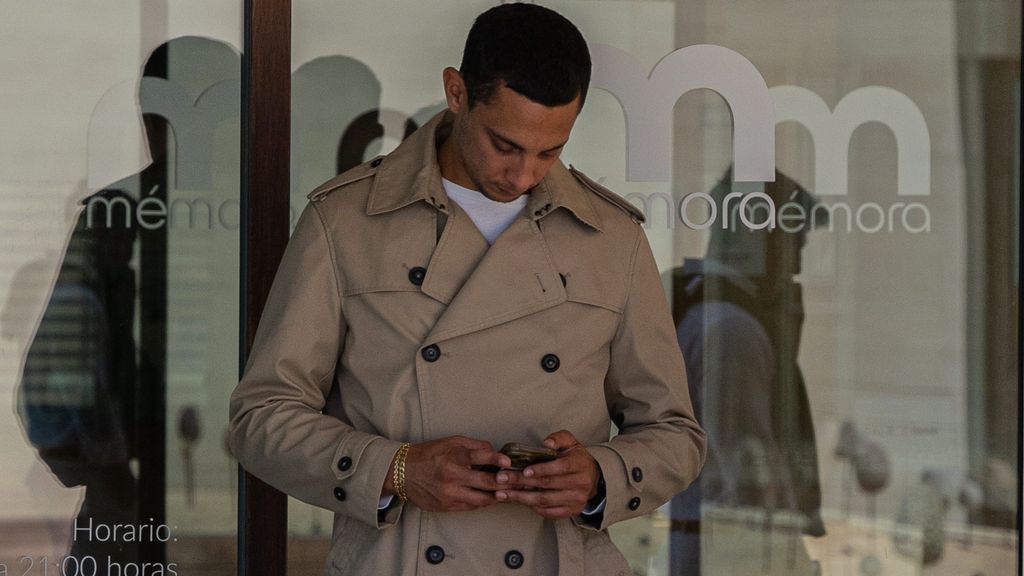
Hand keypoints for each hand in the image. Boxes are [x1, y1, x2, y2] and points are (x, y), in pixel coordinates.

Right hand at [384, 436, 510, 512]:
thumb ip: (473, 445)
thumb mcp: (449, 442)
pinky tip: (491, 498)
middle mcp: (452, 476)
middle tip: (516, 481)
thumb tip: (494, 451)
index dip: (497, 460)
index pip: (480, 457)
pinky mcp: (446, 506)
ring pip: (481, 499)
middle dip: (504, 483)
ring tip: (508, 492)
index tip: (508, 462)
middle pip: (486, 482)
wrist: (401, 473)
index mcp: (453, 457)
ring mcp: (449, 494)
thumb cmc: (428, 454)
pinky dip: (482, 502)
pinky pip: (470, 506)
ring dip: (497, 496)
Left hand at [494, 430, 600, 518]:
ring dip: (521, 498)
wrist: (594, 478)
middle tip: (502, 478)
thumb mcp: (571, 442)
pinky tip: (518, 501)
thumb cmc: (576, 458)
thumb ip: (559, 438)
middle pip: (547, 484)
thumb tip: (547, 443)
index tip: (524, 470)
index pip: (560, 468)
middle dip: (522, 482)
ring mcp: (576, 500)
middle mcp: (580, 484)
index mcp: (580, 465)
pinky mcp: (571, 511)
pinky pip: (549, 512)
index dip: (542, 469)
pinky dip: (532, 508)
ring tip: (503, 493)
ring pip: (545, 501)